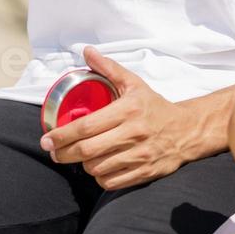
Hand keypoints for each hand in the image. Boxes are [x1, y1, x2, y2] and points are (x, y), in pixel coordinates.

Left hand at [39, 46, 199, 190]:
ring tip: (81, 157)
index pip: (86, 126)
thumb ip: (109, 68)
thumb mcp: (134, 84)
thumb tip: (87, 51)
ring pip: (97, 168)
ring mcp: (140, 155)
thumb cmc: (155, 107)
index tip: (47, 139)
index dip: (61, 135)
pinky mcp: (145, 172)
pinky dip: (100, 177)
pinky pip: (111, 182)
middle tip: (54, 152)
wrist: (187, 130)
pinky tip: (99, 167)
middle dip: (63, 154)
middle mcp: (134, 133)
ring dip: (83, 164)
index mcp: (129, 109)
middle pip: (87, 150)